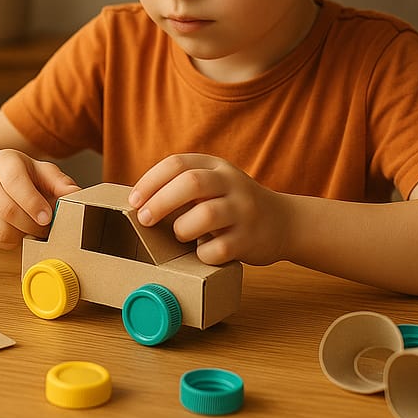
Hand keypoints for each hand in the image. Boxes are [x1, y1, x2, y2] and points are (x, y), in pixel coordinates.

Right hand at [0, 149, 79, 249]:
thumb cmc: (23, 174)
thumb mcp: (42, 171)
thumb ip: (60, 182)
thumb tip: (76, 195)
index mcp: (4, 161)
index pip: (14, 182)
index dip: (33, 202)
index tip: (48, 217)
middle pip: (7, 210)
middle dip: (33, 224)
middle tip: (48, 228)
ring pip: (1, 229)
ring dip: (24, 235)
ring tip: (35, 228)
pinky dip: (13, 241)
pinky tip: (21, 230)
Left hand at [129, 153, 287, 265]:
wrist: (283, 222)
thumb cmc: (233, 205)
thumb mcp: (214, 184)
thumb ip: (183, 186)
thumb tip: (138, 204)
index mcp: (216, 166)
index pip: (177, 163)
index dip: (150, 182)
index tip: (134, 201)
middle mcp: (232, 183)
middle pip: (191, 183)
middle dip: (160, 202)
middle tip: (144, 219)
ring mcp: (243, 211)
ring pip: (205, 215)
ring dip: (182, 229)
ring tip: (180, 235)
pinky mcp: (250, 239)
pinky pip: (217, 249)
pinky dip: (202, 254)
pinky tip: (203, 251)